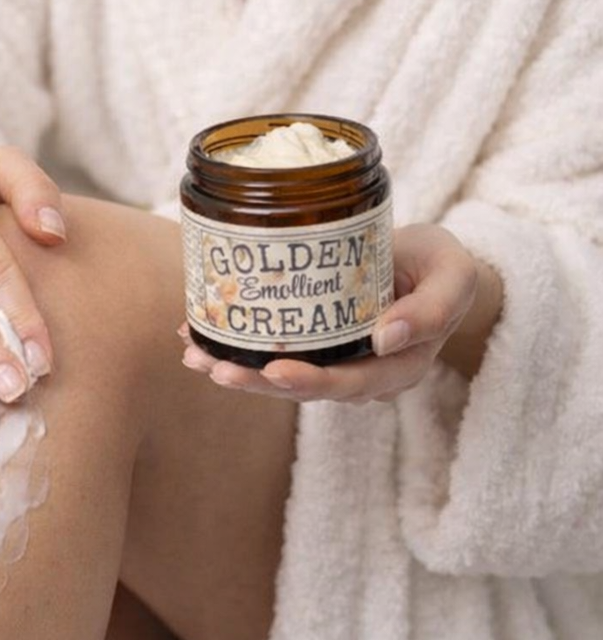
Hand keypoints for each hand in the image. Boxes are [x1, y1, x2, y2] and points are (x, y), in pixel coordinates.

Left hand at [180, 224, 493, 403]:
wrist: (427, 261)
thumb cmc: (441, 266)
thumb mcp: (454, 275)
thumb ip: (434, 307)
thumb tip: (387, 337)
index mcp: (398, 366)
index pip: (352, 383)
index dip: (313, 382)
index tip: (277, 371)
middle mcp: (361, 374)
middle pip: (306, 388)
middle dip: (258, 382)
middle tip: (218, 369)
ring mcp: (333, 361)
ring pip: (281, 375)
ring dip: (236, 369)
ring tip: (194, 354)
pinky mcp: (312, 343)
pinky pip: (272, 352)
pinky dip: (235, 346)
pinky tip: (196, 336)